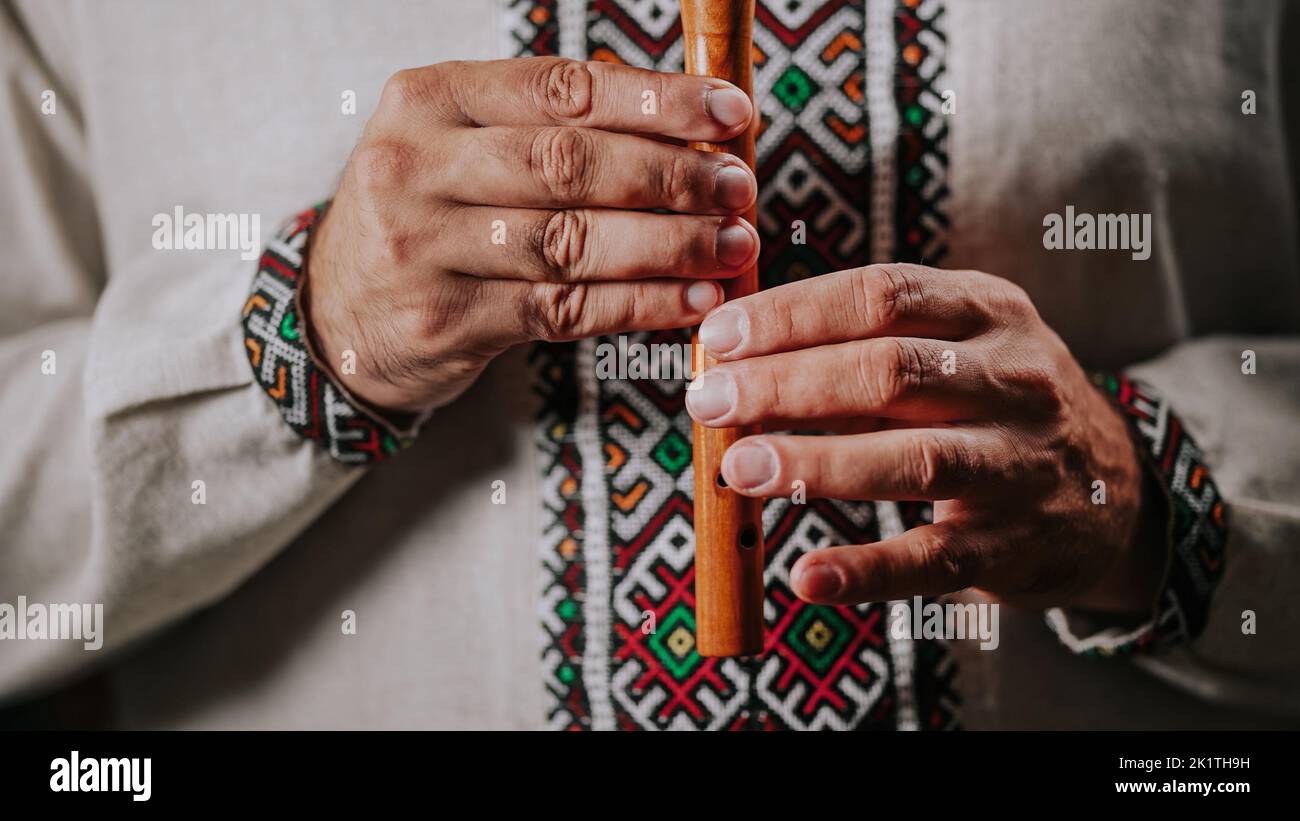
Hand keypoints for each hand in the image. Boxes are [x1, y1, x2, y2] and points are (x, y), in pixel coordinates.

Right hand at [307, 57, 760, 411]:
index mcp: (428, 99)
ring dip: (669, 246)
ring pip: (573, 241)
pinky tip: (691, 300)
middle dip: (673, 177)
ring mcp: (423, 247)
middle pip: (570, 164)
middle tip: (739, 189)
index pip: (561, 89)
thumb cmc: (425, 219)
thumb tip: (682, 125)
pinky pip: (564, 309)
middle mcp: (416, 165)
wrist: (335, 316)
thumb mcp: (457, 148)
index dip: (656, 101)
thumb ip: (548, 128)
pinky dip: (638, 304)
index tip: (729, 112)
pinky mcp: (445, 320)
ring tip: (731, 247)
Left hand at [687, 263, 1162, 612]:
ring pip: (914, 457)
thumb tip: (738, 360)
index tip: (718, 335)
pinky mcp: (1011, 545)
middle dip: (787, 382)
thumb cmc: (993, 405)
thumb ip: (865, 345)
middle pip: (889, 369)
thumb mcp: (956, 347)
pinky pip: (932, 558)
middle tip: (709, 401)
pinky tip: (807, 576)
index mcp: (988, 312)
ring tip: (739, 468)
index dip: (792, 312)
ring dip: (818, 462)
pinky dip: (867, 570)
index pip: (880, 294)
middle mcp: (1012, 379)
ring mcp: (1018, 463)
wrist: (1112, 495)